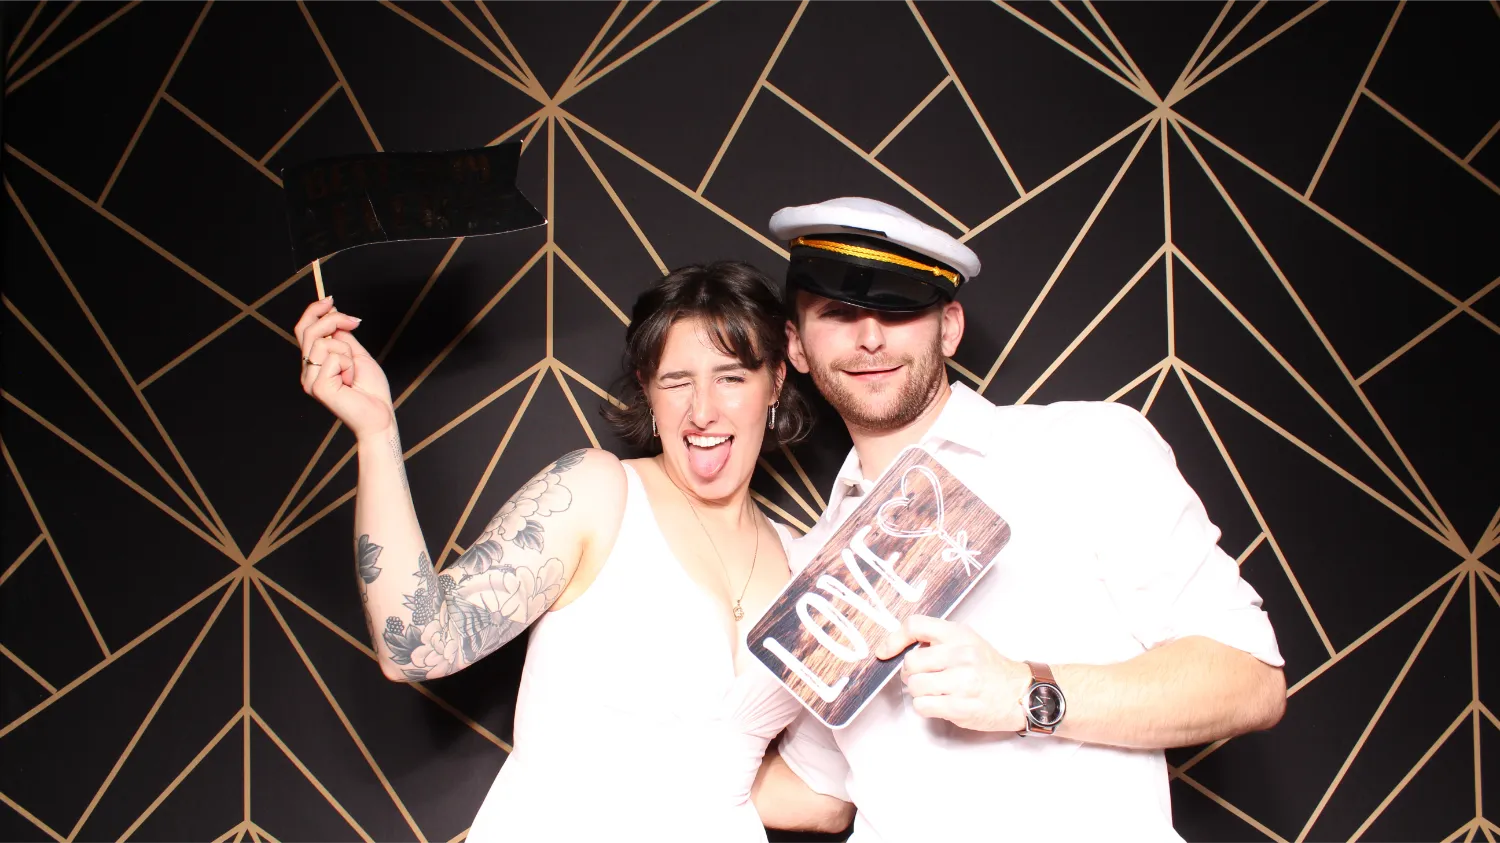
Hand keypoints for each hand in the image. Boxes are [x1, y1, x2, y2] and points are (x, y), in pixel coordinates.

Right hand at [295, 297, 393, 438]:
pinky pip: (333, 358)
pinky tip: (350, 381)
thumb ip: (342, 337)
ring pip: (323, 342)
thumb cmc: (371, 390)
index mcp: (315, 363)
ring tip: (352, 372)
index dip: (314, 311)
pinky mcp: (316, 387)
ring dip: (347, 352)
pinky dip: (348, 365)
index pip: (303, 330)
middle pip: (308, 330)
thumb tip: (333, 315)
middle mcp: (307, 370)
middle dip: (333, 320)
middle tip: (355, 322)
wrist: (380, 415)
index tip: (331, 300)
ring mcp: (309, 379)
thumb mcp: (357, 355)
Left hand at [876, 615, 1030, 731]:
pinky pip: (922, 706)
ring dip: (919, 691)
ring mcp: (962, 682)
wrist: (1018, 692)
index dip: (894, 639)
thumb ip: (938, 640)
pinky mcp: (960, 707)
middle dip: (910, 673)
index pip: (915, 626)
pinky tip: (940, 703)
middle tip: (922, 676)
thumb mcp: (967, 640)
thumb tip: (900, 647)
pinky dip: (925, 707)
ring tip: (935, 690)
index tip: (886, 651)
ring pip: (914, 686)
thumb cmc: (989, 668)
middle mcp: (960, 655)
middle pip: (910, 662)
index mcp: (958, 634)